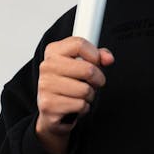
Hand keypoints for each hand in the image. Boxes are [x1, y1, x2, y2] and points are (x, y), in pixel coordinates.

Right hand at [35, 37, 114, 153]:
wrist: (51, 109)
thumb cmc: (68, 84)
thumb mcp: (83, 64)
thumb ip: (98, 56)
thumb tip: (108, 58)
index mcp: (54, 51)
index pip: (79, 44)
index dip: (95, 55)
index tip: (97, 62)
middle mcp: (47, 66)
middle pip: (88, 69)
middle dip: (98, 79)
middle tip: (93, 83)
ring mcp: (45, 85)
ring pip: (86, 90)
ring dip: (90, 95)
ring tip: (81, 95)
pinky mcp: (48, 105)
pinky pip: (80, 105)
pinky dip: (83, 107)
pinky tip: (74, 105)